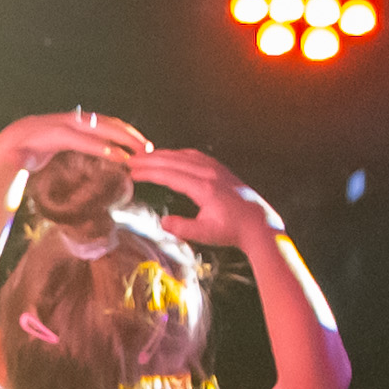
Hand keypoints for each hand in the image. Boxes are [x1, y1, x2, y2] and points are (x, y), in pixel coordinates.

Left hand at [0, 108, 151, 167]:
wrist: (19, 135)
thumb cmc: (18, 152)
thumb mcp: (14, 158)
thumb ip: (16, 161)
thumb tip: (15, 161)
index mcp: (54, 133)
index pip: (83, 140)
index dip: (102, 149)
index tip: (121, 159)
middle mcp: (68, 122)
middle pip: (101, 127)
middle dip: (124, 138)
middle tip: (144, 152)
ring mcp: (77, 120)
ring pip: (108, 123)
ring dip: (128, 134)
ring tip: (146, 148)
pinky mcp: (83, 122)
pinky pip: (106, 125)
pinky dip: (122, 131)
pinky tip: (135, 143)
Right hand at [130, 146, 278, 248]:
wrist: (258, 223)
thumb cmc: (232, 231)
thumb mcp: (205, 234)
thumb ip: (182, 228)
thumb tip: (163, 222)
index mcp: (204, 188)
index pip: (169, 175)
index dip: (148, 172)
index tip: (132, 171)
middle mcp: (209, 174)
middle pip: (174, 161)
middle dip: (150, 160)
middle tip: (131, 160)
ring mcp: (216, 169)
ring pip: (184, 156)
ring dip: (163, 155)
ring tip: (145, 157)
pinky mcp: (220, 169)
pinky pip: (195, 156)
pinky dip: (179, 154)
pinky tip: (172, 157)